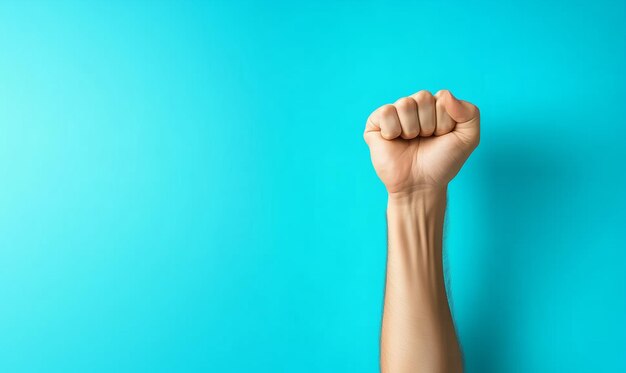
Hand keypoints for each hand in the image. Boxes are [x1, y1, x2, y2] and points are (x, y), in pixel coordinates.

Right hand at [364, 90, 479, 194]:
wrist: (420, 185)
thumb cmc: (442, 163)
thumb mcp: (468, 139)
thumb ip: (470, 112)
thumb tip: (445, 95)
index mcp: (435, 106)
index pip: (442, 97)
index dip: (444, 121)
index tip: (441, 137)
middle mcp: (414, 106)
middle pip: (423, 97)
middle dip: (428, 125)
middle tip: (425, 140)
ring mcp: (394, 113)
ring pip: (405, 104)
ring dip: (412, 129)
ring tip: (410, 141)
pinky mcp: (375, 123)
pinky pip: (386, 112)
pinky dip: (393, 131)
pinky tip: (394, 140)